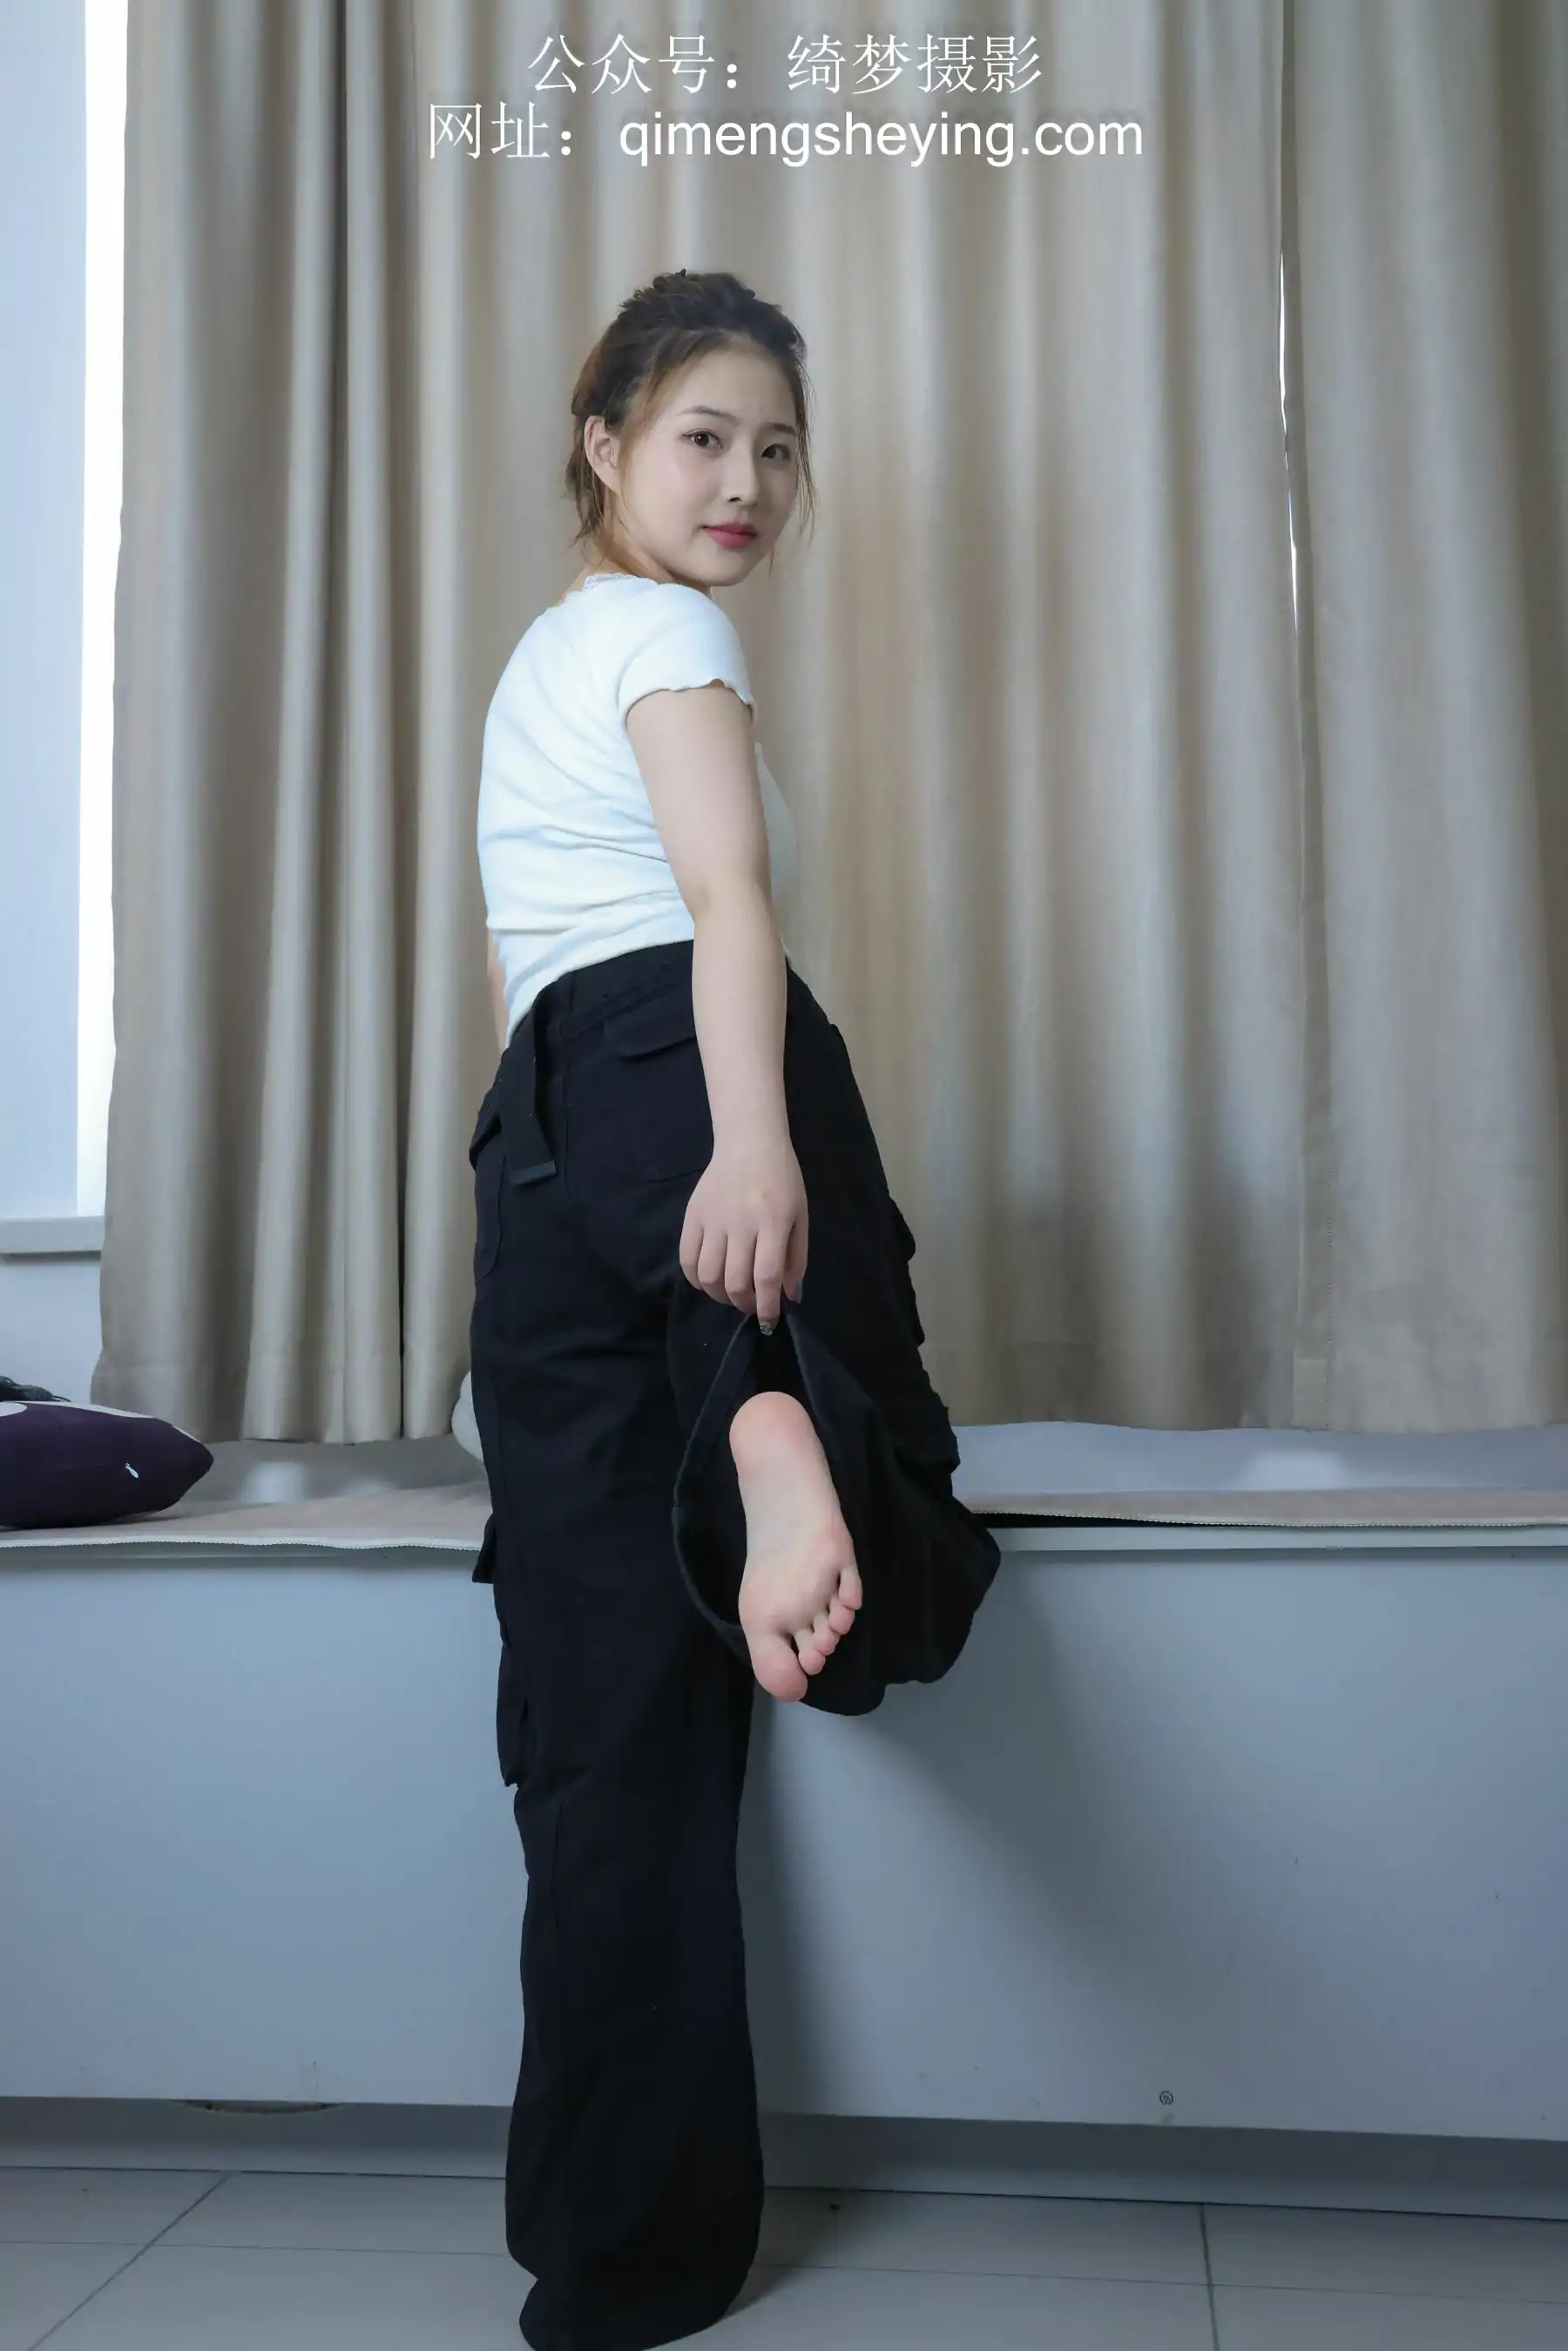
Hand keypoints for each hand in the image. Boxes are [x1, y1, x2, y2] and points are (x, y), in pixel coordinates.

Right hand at [680, 1132, 807, 1329]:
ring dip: (719, 1296)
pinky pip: (686, 1258)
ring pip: (707, 1274)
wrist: (749, 1142)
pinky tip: (708, 1281)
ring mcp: (713, 1219)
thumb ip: (797, 1258)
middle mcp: (741, 1222)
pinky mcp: (693, 1215)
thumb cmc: (782, 1179)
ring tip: (731, 1294)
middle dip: (743, 1304)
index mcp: (773, 1222)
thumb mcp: (801, 1216)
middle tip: (751, 1305)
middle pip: (734, 1280)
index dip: (766, 1306)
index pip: (766, 1276)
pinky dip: (695, 1279)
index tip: (768, 1321)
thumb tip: (789, 1296)